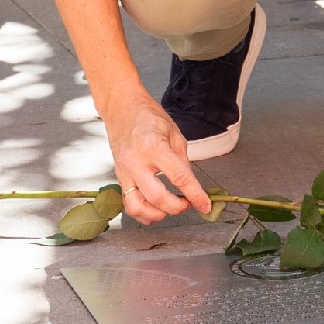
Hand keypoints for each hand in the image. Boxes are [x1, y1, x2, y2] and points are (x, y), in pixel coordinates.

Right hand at [103, 91, 213, 225]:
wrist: (122, 109)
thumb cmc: (148, 117)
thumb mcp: (173, 132)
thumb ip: (182, 161)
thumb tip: (189, 185)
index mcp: (154, 147)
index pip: (179, 177)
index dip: (195, 194)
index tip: (205, 204)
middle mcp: (136, 162)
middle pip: (157, 198)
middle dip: (177, 207)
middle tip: (188, 203)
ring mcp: (124, 171)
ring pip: (138, 207)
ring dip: (158, 214)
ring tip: (171, 207)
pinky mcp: (118, 177)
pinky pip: (128, 204)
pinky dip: (143, 213)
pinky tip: (155, 209)